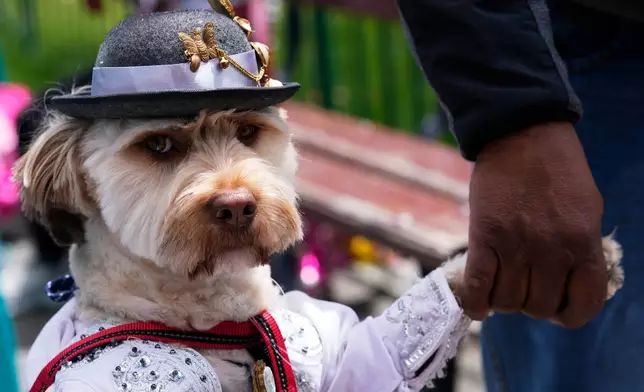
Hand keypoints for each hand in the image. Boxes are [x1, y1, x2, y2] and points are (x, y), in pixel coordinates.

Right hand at [463, 122, 606, 327]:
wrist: (521, 133)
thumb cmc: (557, 168)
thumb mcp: (587, 208)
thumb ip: (581, 248)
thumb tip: (568, 281)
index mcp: (583, 242)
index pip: (583, 305)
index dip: (568, 314)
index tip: (557, 308)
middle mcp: (552, 249)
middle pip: (538, 306)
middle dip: (531, 305)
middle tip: (524, 290)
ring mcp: (516, 244)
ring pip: (508, 301)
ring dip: (504, 303)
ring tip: (502, 288)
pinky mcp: (484, 236)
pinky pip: (478, 285)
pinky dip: (475, 302)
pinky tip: (478, 305)